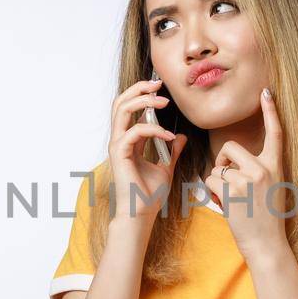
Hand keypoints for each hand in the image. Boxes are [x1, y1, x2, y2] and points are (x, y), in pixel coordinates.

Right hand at [108, 77, 186, 224]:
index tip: (161, 88)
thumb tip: (180, 136)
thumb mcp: (166, 168)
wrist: (141, 214)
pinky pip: (134, 132)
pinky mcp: (119, 154)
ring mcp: (117, 146)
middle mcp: (120, 140)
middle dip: (139, 89)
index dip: (143, 95)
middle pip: (120, 102)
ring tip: (163, 101)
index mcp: (129, 141)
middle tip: (158, 84)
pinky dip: (153, 130)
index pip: (130, 109)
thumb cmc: (149, 195)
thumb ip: (172, 151)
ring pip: (121, 110)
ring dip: (143, 102)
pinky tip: (169, 136)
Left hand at [211, 87, 290, 261]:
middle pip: (231, 147)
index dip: (271, 112)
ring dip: (217, 182)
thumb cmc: (267, 220)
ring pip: (217, 167)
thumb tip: (230, 163)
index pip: (275, 134)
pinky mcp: (233, 190)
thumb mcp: (272, 189)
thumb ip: (257, 172)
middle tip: (228, 179)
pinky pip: (210, 180)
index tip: (266, 93)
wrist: (267, 245)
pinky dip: (212, 192)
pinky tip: (225, 204)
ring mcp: (247, 179)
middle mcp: (262, 169)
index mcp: (275, 166)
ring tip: (231, 199)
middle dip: (222, 161)